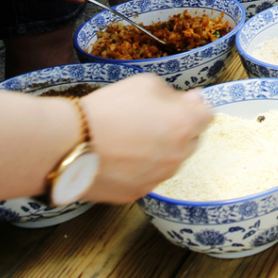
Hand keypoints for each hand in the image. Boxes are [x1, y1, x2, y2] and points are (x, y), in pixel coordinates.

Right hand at [80, 73, 210, 202]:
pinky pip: (149, 177)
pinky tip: (121, 156)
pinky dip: (141, 168)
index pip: (207, 115)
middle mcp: (178, 155)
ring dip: (161, 149)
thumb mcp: (147, 83)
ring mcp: (158, 177)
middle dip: (179, 128)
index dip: (193, 106)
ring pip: (170, 160)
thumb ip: (176, 94)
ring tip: (132, 138)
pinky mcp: (137, 194)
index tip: (181, 102)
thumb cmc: (109, 109)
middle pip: (191, 139)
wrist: (70, 143)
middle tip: (151, 119)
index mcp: (185, 125)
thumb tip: (191, 101)